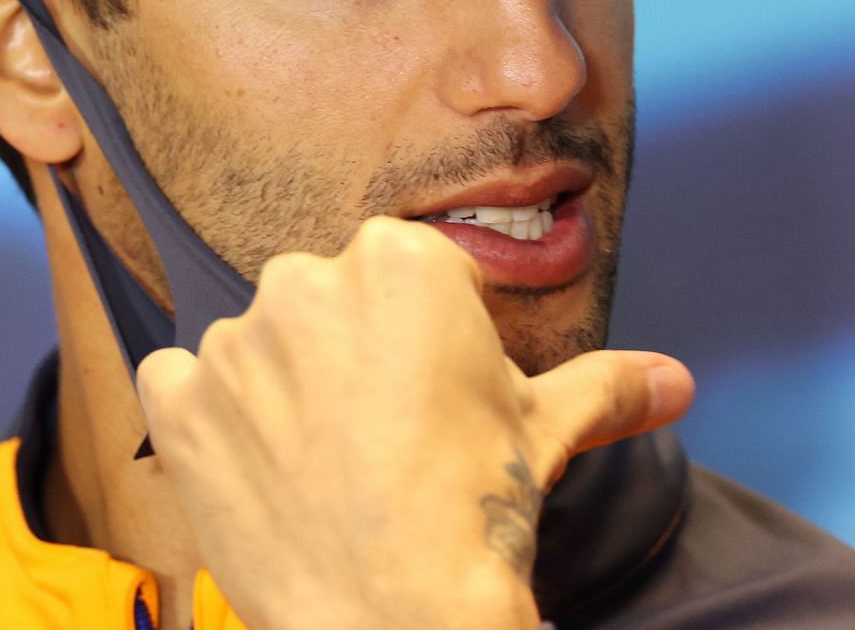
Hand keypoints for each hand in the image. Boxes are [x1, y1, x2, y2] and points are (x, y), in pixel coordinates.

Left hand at [135, 216, 694, 629]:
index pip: (406, 273)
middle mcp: (307, 278)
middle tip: (385, 437)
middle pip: (328, 300)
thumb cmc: (475, 513)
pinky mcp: (178, 401)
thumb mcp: (547, 433)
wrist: (394, 618)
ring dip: (281, 389)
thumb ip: (607, 386)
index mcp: (401, 261)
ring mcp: (235, 340)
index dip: (425, 339)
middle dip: (351, 354)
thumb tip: (676, 381)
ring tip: (326, 466)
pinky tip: (258, 469)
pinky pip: (180, 385)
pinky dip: (209, 421)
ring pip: (258, 345)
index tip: (432, 396)